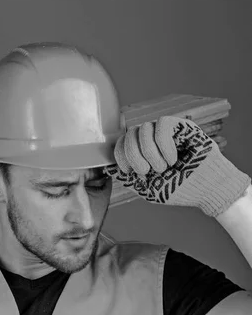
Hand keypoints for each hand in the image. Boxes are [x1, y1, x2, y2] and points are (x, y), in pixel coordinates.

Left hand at [105, 116, 250, 216]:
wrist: (205, 189)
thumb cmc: (178, 189)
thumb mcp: (148, 189)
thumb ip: (129, 179)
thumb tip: (109, 169)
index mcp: (140, 153)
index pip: (120, 143)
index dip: (120, 155)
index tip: (130, 171)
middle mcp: (150, 139)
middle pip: (128, 135)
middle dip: (135, 156)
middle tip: (149, 171)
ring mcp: (164, 131)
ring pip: (143, 129)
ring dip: (151, 153)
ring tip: (165, 167)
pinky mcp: (180, 126)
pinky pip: (162, 125)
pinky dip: (164, 145)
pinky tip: (173, 157)